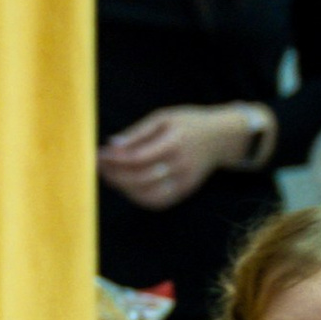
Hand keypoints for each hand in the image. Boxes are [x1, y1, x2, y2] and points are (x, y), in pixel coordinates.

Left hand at [97, 107, 265, 213]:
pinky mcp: (184, 191)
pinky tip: (127, 187)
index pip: (138, 157)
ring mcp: (183, 181)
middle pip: (140, 178)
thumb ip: (137, 132)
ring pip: (147, 195)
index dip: (115, 160)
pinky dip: (138, 198)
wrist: (221, 138)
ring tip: (110, 176)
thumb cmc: (188, 124)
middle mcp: (180, 165)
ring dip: (123, 188)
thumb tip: (112, 145)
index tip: (100, 155)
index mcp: (174, 142)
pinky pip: (157, 202)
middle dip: (115, 175)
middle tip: (99, 167)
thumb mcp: (164, 117)